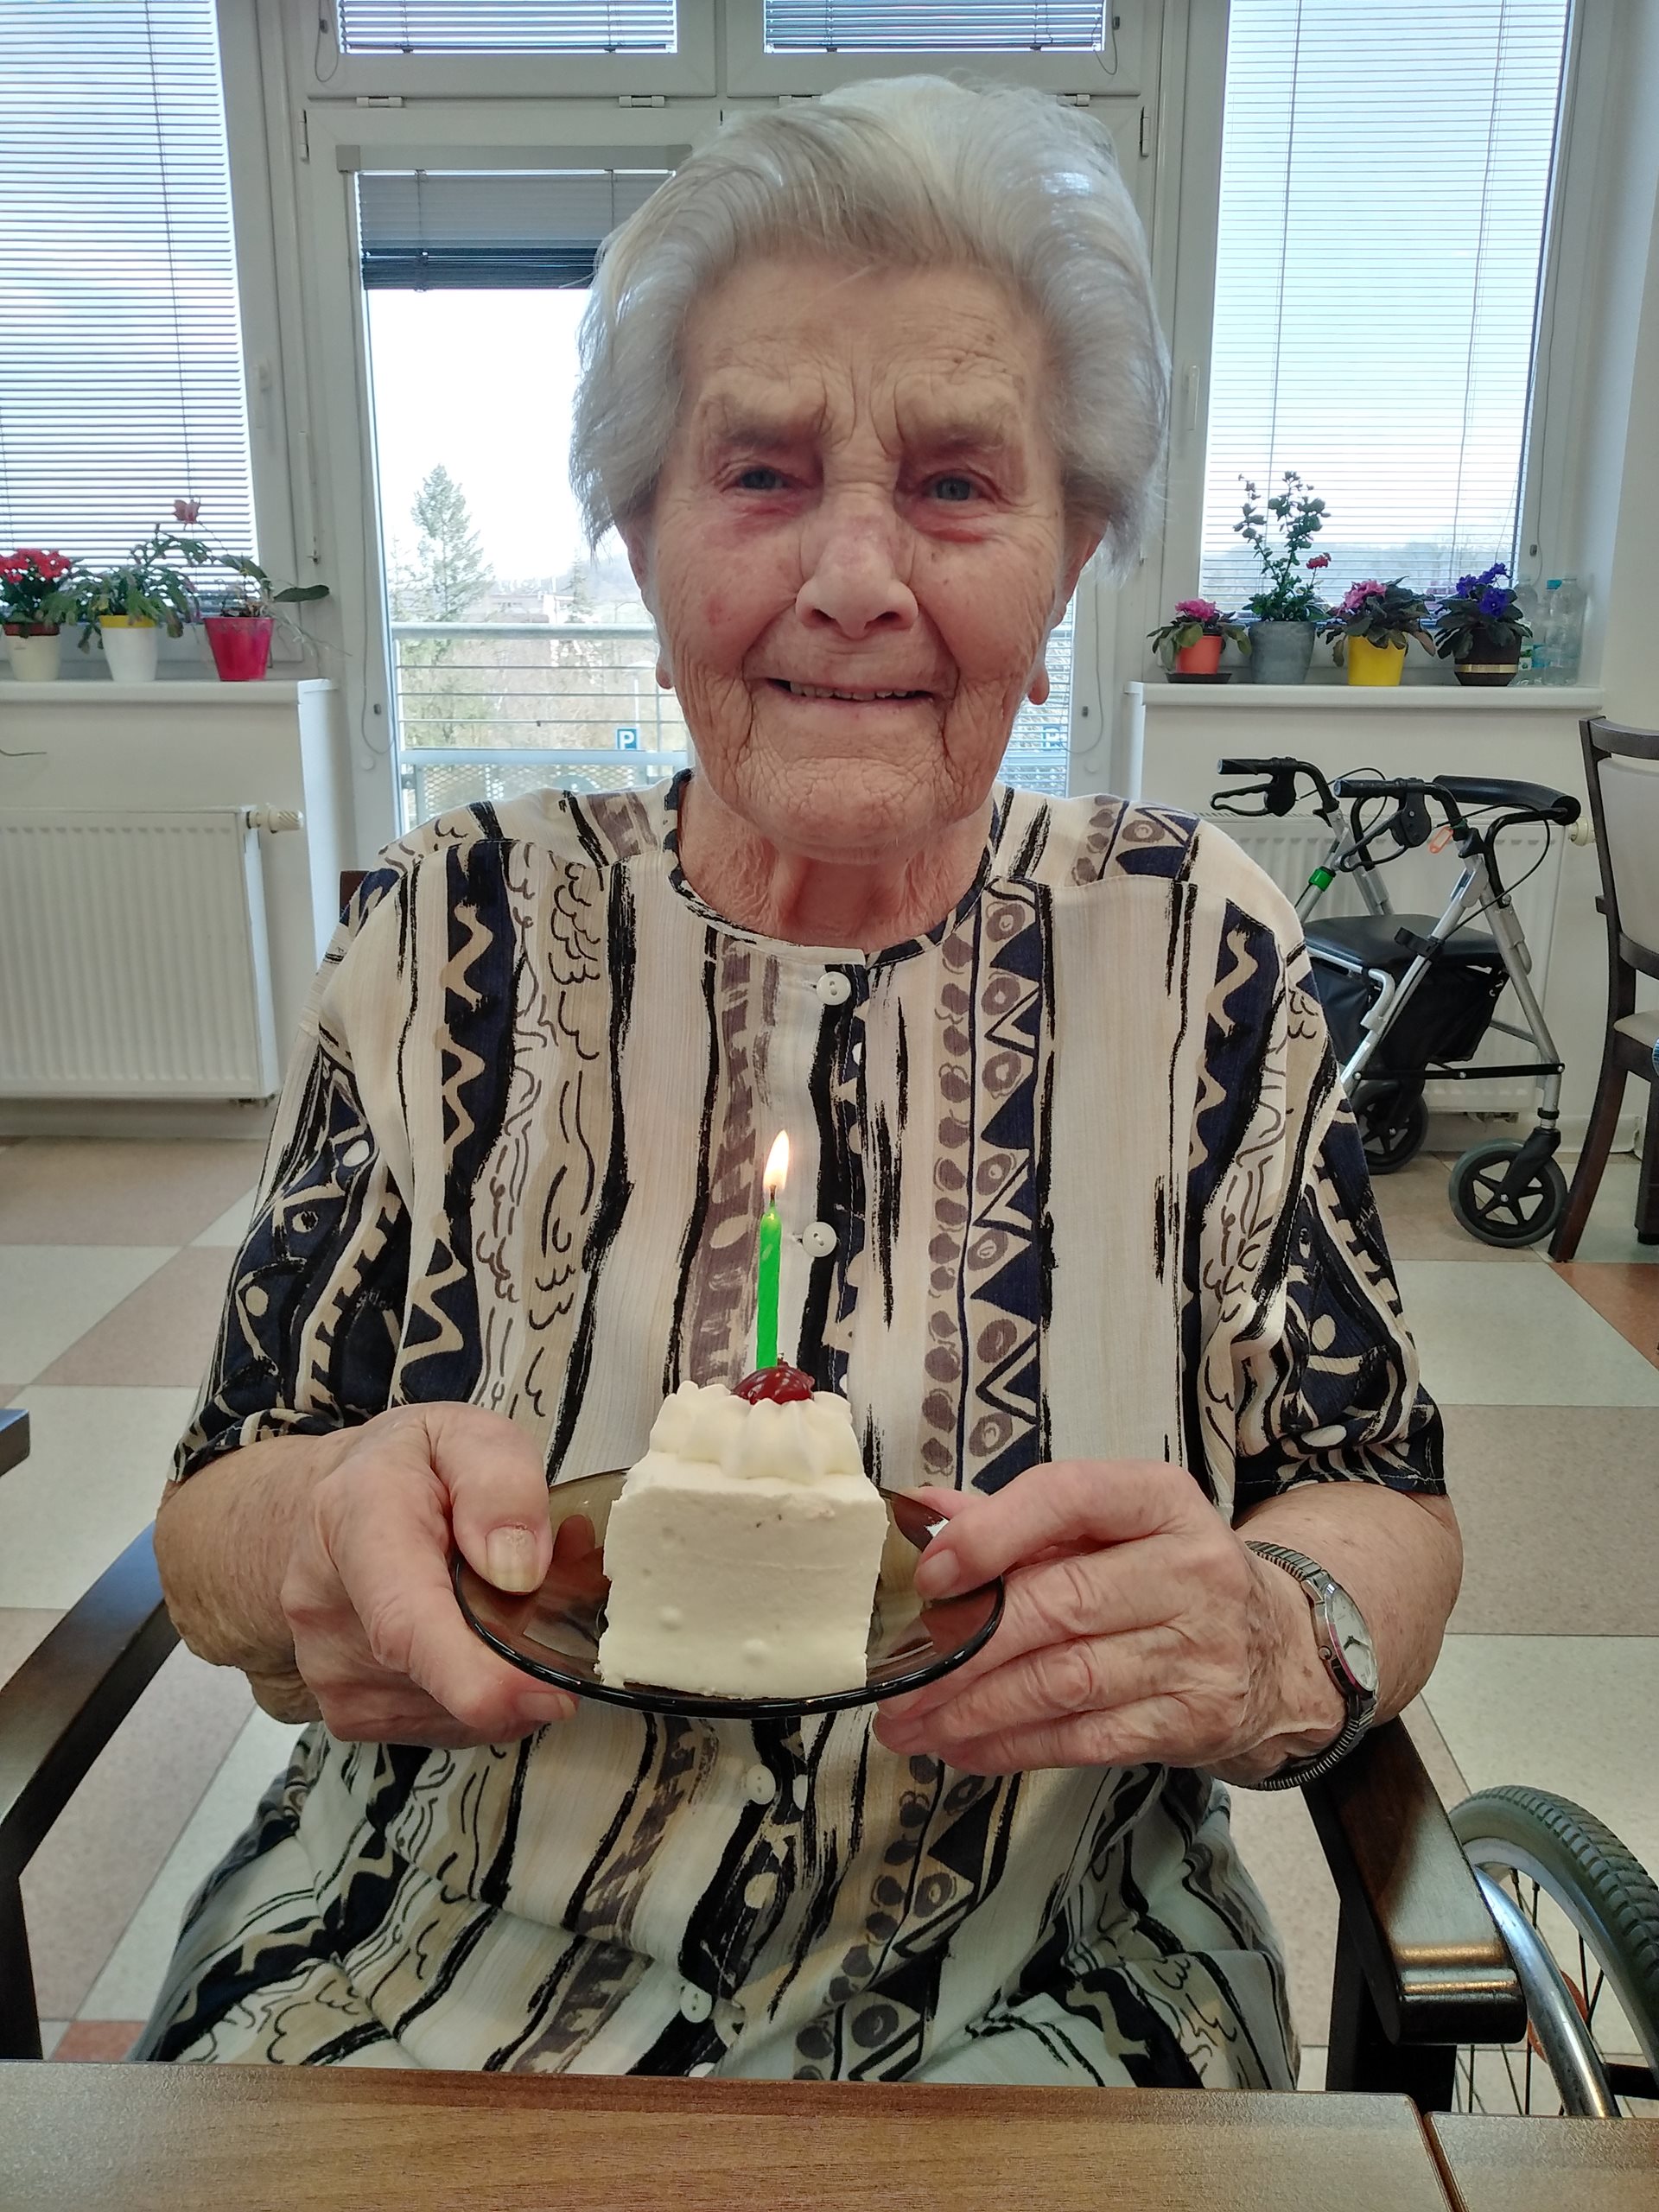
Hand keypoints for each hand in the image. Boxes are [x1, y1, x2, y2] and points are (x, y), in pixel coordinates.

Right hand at [264, 1402, 576, 1745]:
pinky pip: (449, 1723)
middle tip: (563, 1585)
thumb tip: (521, 1569)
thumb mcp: (464, 1434)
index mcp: (357, 1525)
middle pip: (447, 1677)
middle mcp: (329, 1611)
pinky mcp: (353, 1713)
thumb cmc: (405, 1470)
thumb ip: (500, 1484)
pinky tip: (482, 1636)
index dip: (481, 1677)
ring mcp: (334, 1674)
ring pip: (459, 1709)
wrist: (319, 1511)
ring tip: (511, 1598)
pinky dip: (485, 1690)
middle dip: (528, 1649)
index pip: (406, 1624)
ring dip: (509, 1669)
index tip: (549, 1691)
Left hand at [872, 1460, 1341, 1776]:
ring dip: (974, 1709)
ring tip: (910, 1723)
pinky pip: (1086, 1740)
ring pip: (1064, 1682)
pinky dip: (1014, 1747)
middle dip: (963, 1648)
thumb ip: (1017, 1518)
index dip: (993, 1533)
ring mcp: (1197, 1652)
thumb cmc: (1165, 1573)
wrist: (1277, 1648)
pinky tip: (965, 1748)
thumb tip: (921, 1515)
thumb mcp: (1110, 1526)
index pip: (1072, 1497)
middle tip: (895, 1678)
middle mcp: (1189, 1571)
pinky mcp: (1193, 1721)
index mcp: (1160, 1501)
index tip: (928, 1574)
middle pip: (1059, 1605)